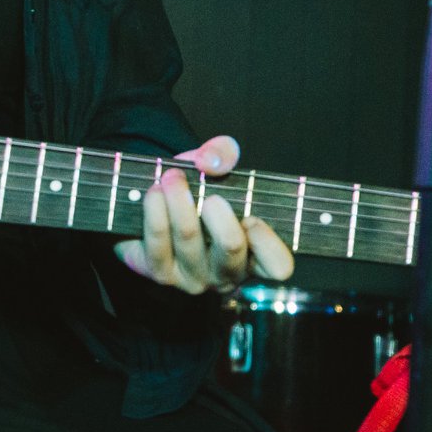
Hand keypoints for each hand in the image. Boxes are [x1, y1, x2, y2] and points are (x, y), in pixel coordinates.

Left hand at [112, 135, 293, 294]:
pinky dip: (155, 213)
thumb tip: (211, 162)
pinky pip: (158, 245)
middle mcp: (227, 273)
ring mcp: (194, 277)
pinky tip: (154, 193)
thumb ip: (222, 153)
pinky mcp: (162, 273)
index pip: (278, 266)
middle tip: (211, 196)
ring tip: (172, 179)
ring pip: (189, 242)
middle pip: (231, 249)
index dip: (267, 243)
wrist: (158, 205)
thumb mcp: (216, 166)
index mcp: (254, 254)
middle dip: (219, 217)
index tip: (252, 217)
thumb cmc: (199, 190)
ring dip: (179, 203)